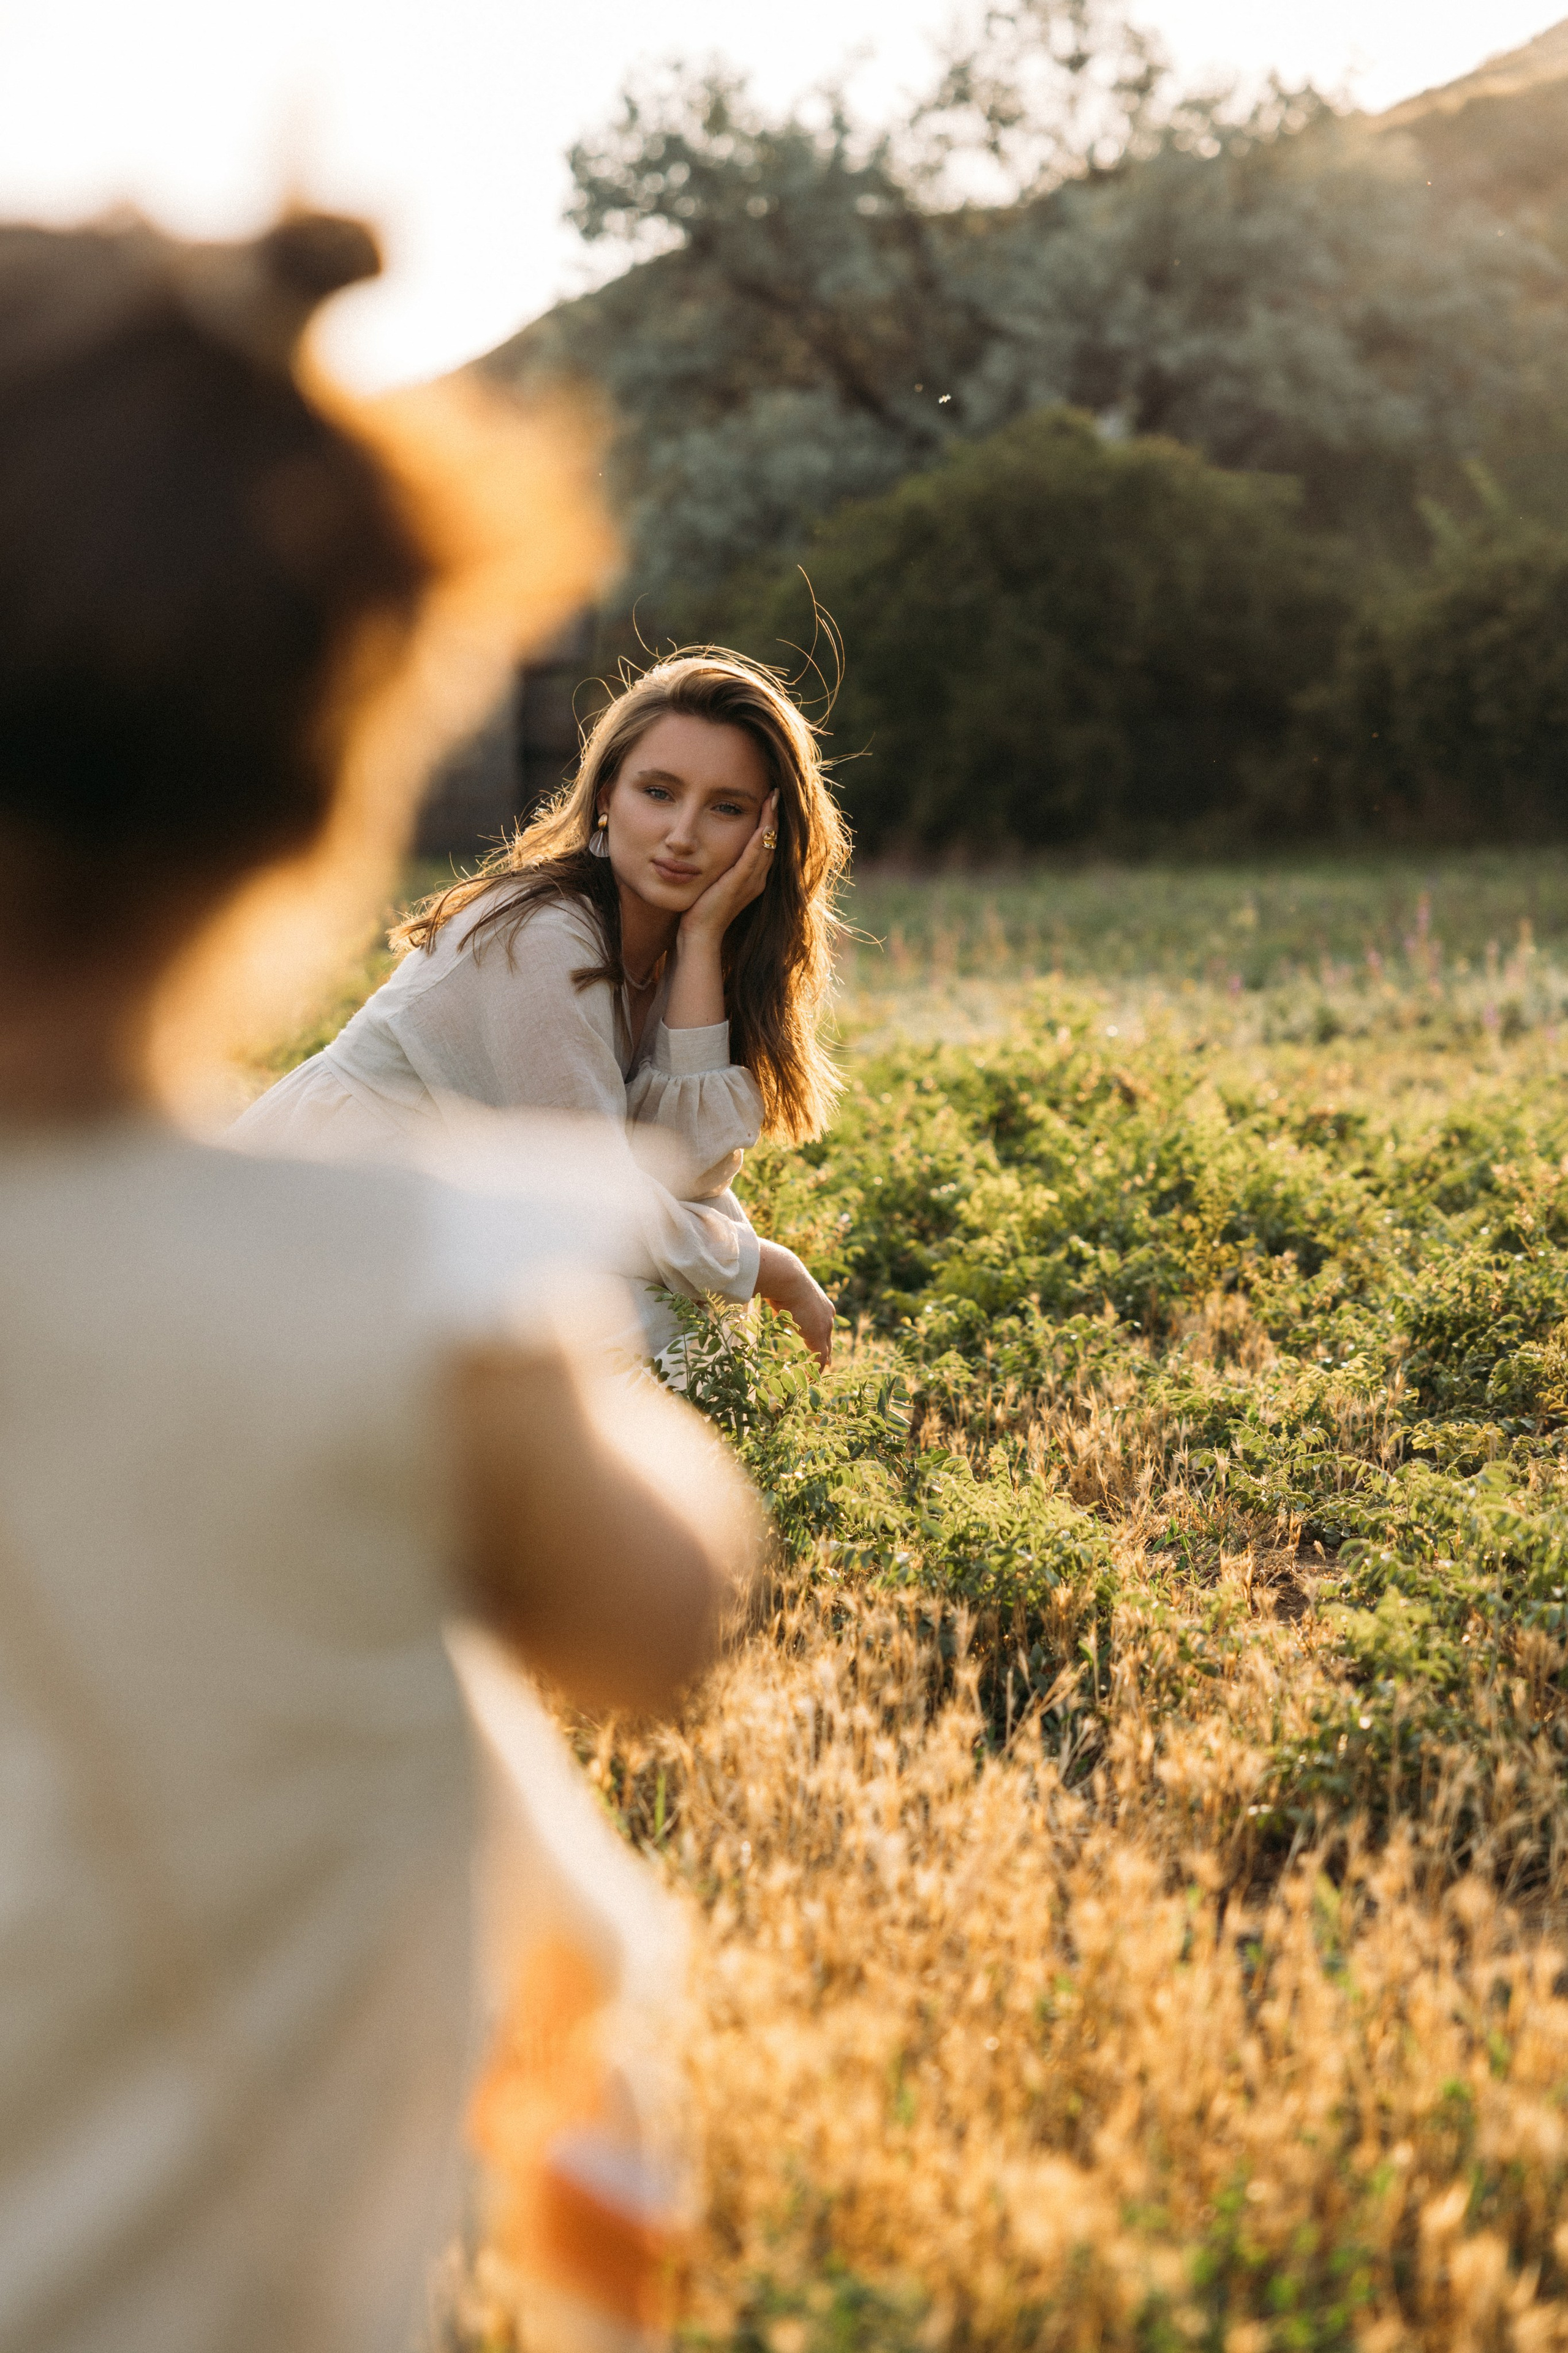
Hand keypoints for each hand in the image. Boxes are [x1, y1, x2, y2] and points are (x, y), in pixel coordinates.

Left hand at [678, 793, 777, 946]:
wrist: (699, 935)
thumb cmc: (702, 909)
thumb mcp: (715, 881)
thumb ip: (721, 865)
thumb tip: (713, 846)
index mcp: (753, 878)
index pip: (766, 844)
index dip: (769, 822)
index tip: (769, 799)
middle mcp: (757, 879)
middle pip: (771, 842)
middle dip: (774, 816)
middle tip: (776, 792)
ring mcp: (749, 883)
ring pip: (766, 847)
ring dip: (770, 822)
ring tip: (772, 800)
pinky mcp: (737, 885)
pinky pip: (751, 860)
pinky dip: (758, 843)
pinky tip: (762, 826)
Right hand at [754, 1237, 834, 1368]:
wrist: (787, 1279)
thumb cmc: (780, 1281)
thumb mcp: (783, 1292)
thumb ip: (780, 1300)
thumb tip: (769, 1295)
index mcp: (821, 1303)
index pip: (824, 1324)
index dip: (822, 1337)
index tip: (821, 1346)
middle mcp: (827, 1314)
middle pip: (828, 1338)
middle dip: (825, 1351)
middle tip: (825, 1364)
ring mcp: (825, 1326)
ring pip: (825, 1349)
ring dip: (819, 1362)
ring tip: (815, 1374)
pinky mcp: (818, 1335)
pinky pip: (819, 1357)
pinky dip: (814, 1368)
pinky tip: (810, 1377)